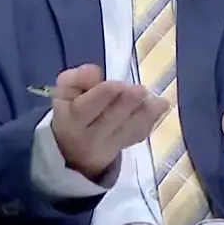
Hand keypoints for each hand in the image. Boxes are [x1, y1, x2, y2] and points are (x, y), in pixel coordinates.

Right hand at [50, 64, 170, 181]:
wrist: (67, 150)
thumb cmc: (68, 111)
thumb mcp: (64, 91)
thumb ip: (77, 78)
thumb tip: (96, 72)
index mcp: (72, 119)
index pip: (89, 106)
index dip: (106, 93)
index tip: (119, 83)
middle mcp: (90, 137)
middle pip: (114, 117)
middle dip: (130, 101)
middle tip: (141, 90)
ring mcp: (107, 148)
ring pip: (131, 129)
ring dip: (147, 112)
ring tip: (159, 101)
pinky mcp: (120, 152)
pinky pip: (138, 135)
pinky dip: (150, 121)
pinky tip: (159, 108)